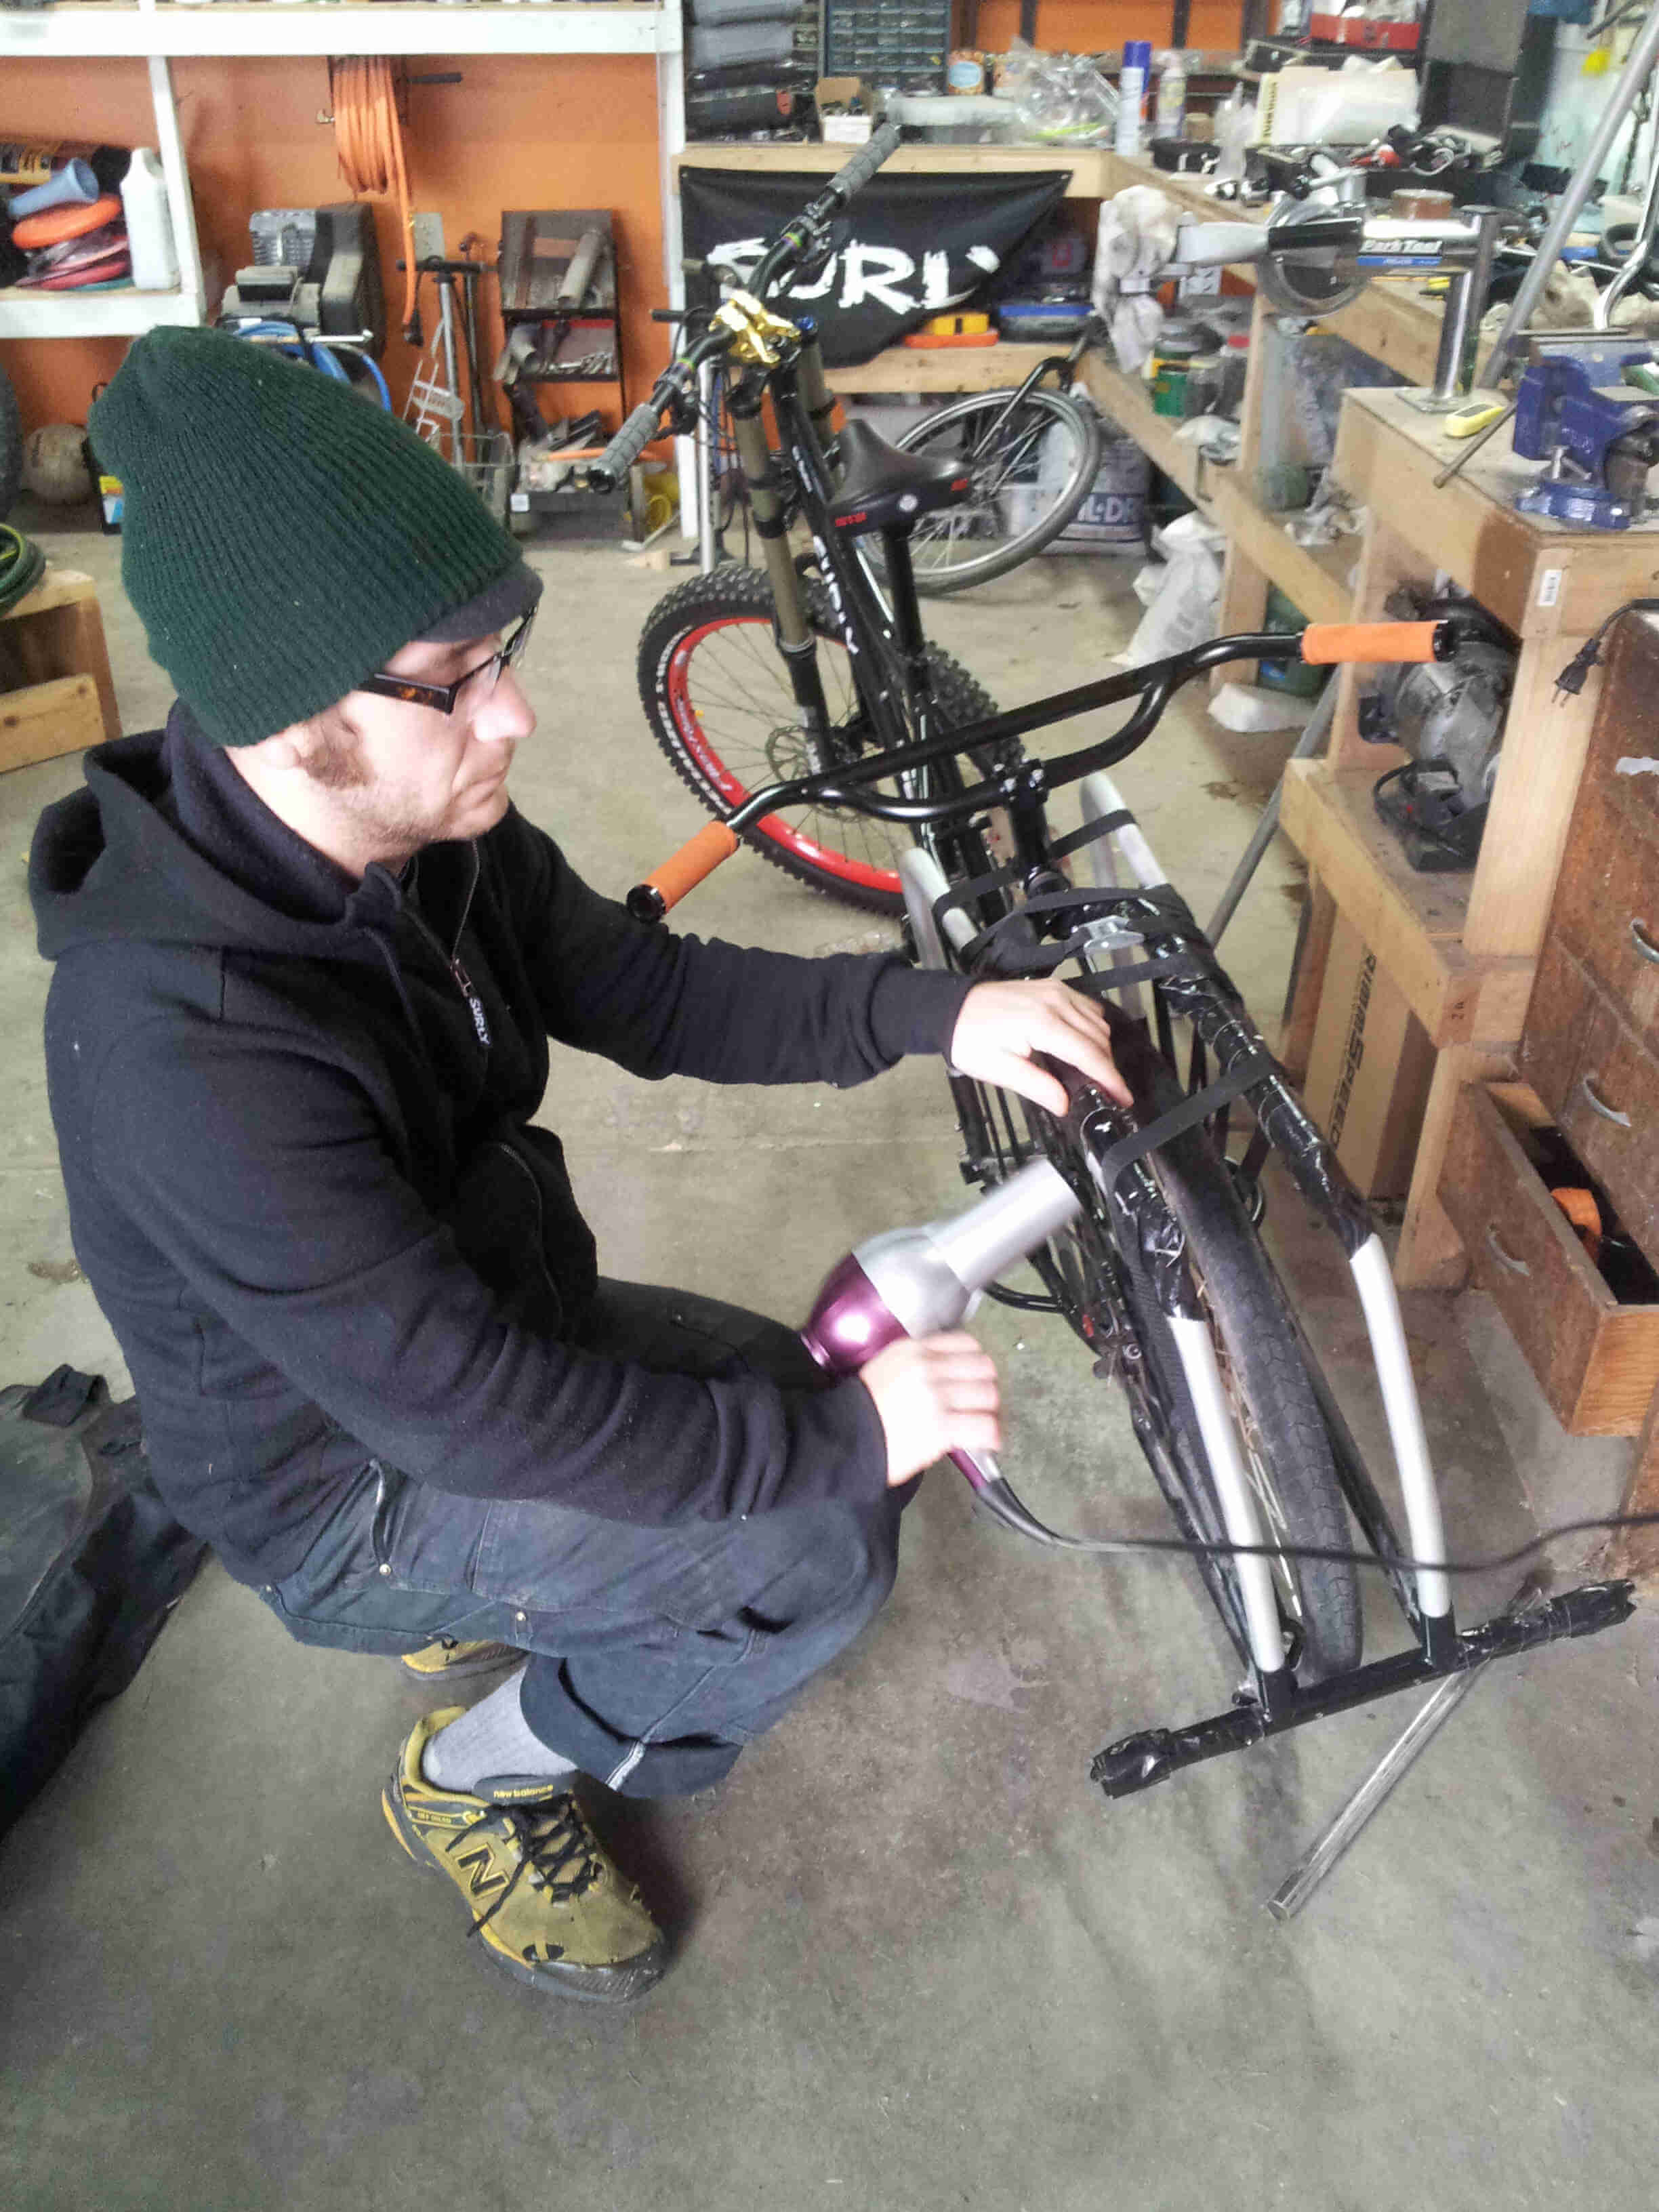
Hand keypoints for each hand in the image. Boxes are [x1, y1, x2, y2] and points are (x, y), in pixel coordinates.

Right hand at [858, 1332, 1000, 1487]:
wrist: (844, 1437)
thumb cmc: (861, 1408)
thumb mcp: (885, 1366)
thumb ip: (917, 1362)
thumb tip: (947, 1372)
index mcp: (914, 1350)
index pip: (965, 1342)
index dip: (977, 1361)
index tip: (976, 1376)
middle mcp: (928, 1368)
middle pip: (984, 1367)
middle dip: (987, 1386)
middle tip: (983, 1402)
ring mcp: (937, 1397)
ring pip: (988, 1395)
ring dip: (991, 1410)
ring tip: (985, 1421)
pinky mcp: (942, 1427)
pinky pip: (984, 1426)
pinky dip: (991, 1434)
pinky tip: (988, 1440)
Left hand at [948, 978, 1131, 1115]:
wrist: (952, 1008)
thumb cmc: (970, 1037)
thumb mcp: (999, 1069)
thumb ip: (1036, 1086)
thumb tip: (1064, 1104)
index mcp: (1042, 1023)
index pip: (1089, 1055)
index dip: (1110, 1079)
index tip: (1123, 1098)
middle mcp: (1055, 1002)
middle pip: (1099, 1038)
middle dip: (1108, 1067)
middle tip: (1110, 1092)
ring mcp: (1056, 991)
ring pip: (1098, 1021)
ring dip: (1103, 1047)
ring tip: (1097, 1073)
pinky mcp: (1053, 987)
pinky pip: (1087, 1007)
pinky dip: (1094, 1027)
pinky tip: (1087, 1044)